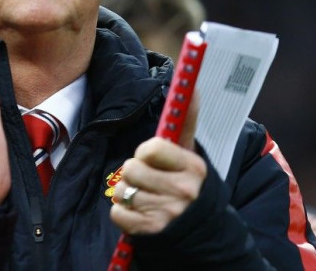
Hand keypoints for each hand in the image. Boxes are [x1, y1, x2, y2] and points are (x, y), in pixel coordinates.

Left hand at [110, 92, 205, 234]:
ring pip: (122, 191)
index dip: (146, 151)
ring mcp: (169, 213)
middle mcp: (185, 191)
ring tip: (142, 194)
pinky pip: (118, 214)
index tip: (153, 155)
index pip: (151, 148)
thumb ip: (187, 117)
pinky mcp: (153, 232)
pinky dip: (122, 213)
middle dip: (133, 172)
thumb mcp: (188, 150)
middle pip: (132, 170)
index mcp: (193, 166)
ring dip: (126, 192)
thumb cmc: (184, 178)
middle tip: (146, 178)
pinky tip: (137, 212)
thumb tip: (193, 84)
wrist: (197, 226)